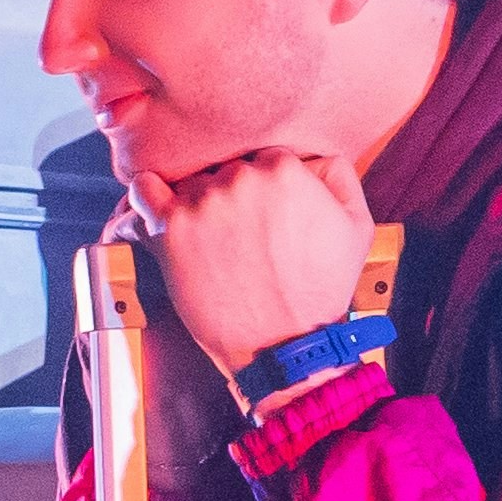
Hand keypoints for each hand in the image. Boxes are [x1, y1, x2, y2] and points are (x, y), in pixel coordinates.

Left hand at [141, 140, 384, 385]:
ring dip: (197, 205)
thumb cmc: (321, 290)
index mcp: (284, 169)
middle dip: (233, 197)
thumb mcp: (357, 226)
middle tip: (242, 237)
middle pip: (227, 169)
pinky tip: (159, 211)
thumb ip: (339, 174)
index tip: (266, 217)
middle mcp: (240, 178)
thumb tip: (311, 155)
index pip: (264, 158)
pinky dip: (148, 197)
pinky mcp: (170, 229)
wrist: (283, 345)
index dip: (266, 188)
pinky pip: (144, 192)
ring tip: (211, 244)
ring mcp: (202, 202)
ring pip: (192, 184)